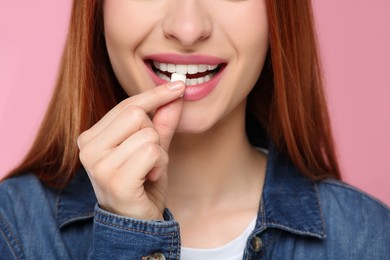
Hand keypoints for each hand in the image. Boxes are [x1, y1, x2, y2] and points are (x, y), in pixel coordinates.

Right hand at [77, 81, 185, 219]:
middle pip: (136, 114)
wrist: (136, 222)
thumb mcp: (152, 147)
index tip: (178, 85)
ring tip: (148, 171)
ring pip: (148, 134)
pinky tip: (148, 179)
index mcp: (91, 137)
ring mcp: (98, 164)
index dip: (155, 95)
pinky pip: (152, 152)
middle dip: (154, 134)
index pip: (127, 104)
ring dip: (159, 154)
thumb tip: (176, 91)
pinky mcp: (115, 179)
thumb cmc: (142, 183)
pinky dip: (159, 165)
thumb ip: (162, 121)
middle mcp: (88, 148)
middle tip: (148, 158)